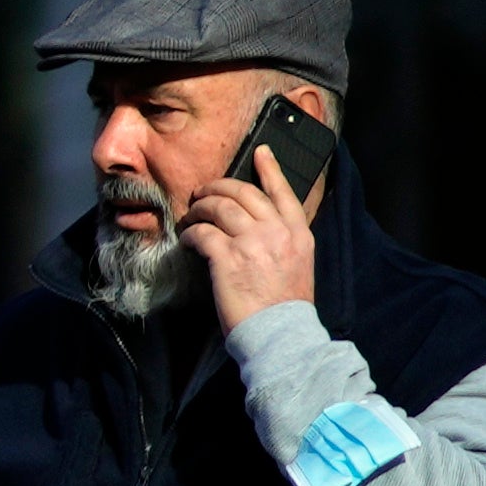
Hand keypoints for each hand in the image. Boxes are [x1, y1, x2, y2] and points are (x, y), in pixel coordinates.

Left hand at [186, 146, 319, 326]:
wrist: (280, 333)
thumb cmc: (285, 305)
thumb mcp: (298, 264)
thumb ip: (284, 240)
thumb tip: (260, 226)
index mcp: (298, 233)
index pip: (283, 192)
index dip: (270, 168)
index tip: (260, 152)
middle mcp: (277, 232)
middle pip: (243, 192)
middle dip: (218, 187)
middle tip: (202, 192)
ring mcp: (252, 243)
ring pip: (219, 207)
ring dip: (199, 209)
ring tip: (190, 217)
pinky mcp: (228, 258)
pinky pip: (202, 233)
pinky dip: (190, 234)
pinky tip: (187, 240)